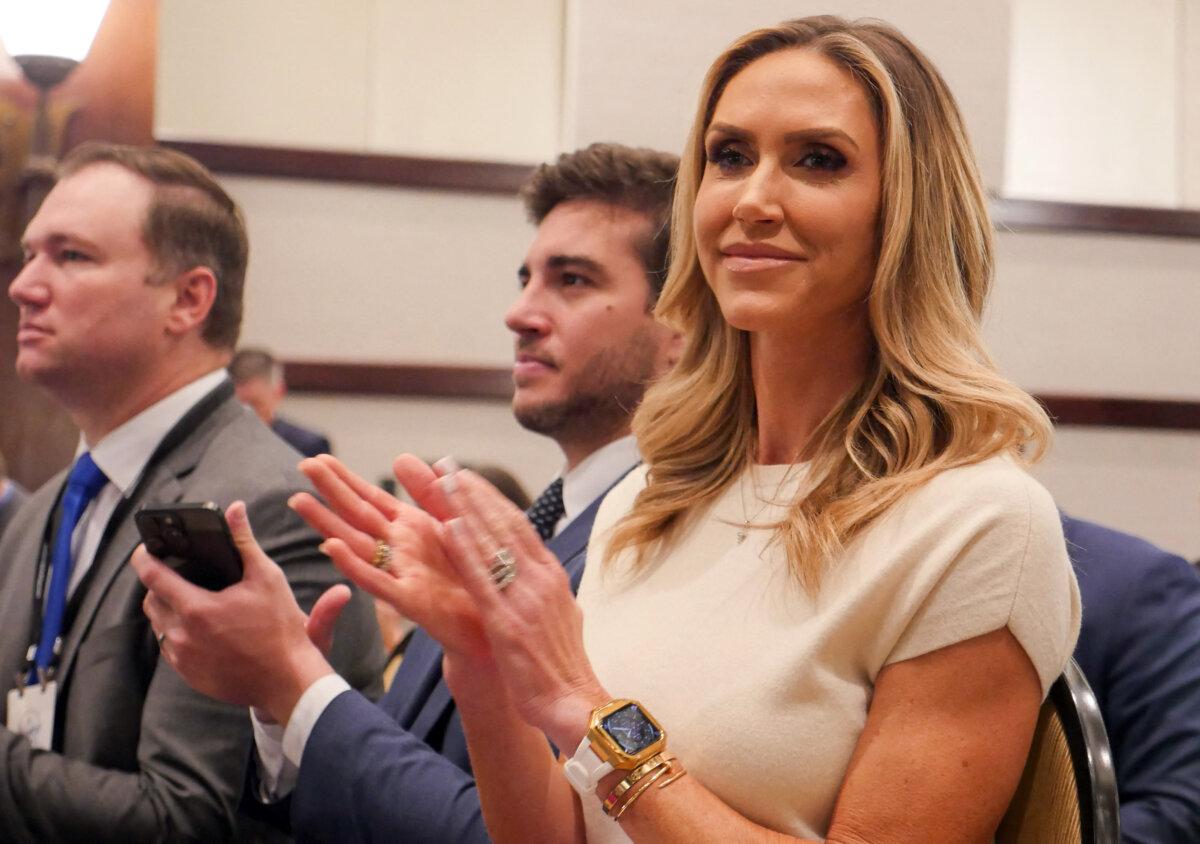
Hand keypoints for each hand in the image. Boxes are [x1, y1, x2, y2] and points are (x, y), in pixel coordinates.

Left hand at [131, 501, 335, 724]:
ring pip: (159, 626)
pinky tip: (203, 629)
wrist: (287, 680)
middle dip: (158, 585)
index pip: (153, 575)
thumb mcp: (267, 577)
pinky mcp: (189, 676)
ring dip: (168, 610)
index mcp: (196, 608)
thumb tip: (235, 510)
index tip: (146, 547)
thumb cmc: (280, 628)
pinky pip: (170, 650)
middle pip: (151, 601)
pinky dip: (179, 634)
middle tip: (178, 574)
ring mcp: (182, 659)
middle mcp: (181, 635)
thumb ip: (244, 542)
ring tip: (192, 601)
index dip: (144, 556)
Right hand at [291, 454, 489, 660]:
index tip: (319, 458)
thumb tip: (402, 457)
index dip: (346, 479)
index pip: (372, 499)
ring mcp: (401, 574)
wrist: (494, 622)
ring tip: (299, 500)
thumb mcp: (455, 523)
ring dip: (327, 522)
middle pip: (358, 515)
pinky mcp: (410, 601)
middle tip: (302, 465)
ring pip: (356, 544)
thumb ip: (432, 492)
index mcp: (412, 529)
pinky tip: (330, 547)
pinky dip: (353, 564)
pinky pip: (377, 581)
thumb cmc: (475, 576)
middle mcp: (399, 549)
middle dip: (331, 490)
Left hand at [435, 466, 608, 750]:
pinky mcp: (507, 622)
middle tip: (447, 464)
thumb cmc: (564, 668)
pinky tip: (448, 527)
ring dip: (466, 508)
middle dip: (474, 492)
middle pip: (503, 524)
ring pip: (492, 542)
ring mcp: (525, 598)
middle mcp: (541, 579)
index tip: (468, 476)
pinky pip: (482, 579)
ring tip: (442, 479)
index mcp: (551, 577)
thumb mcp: (562, 617)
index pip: (519, 526)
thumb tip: (540, 576)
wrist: (577, 704)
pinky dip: (465, 550)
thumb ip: (547, 591)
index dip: (491, 499)